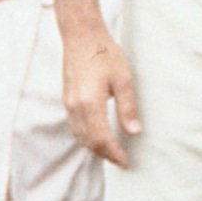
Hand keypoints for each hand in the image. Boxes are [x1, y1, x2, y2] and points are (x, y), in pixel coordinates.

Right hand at [62, 26, 140, 167]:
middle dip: (105, 154)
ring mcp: (68, 105)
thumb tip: (134, 132)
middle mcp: (75, 108)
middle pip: (89, 141)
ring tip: (112, 153)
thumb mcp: (123, 79)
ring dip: (95, 148)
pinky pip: (75, 127)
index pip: (102, 139)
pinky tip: (97, 137)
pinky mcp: (67, 100)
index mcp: (90, 104)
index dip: (114, 153)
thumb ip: (127, 107)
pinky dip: (86, 137)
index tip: (126, 162)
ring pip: (80, 136)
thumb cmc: (105, 54)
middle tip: (121, 162)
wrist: (81, 37)